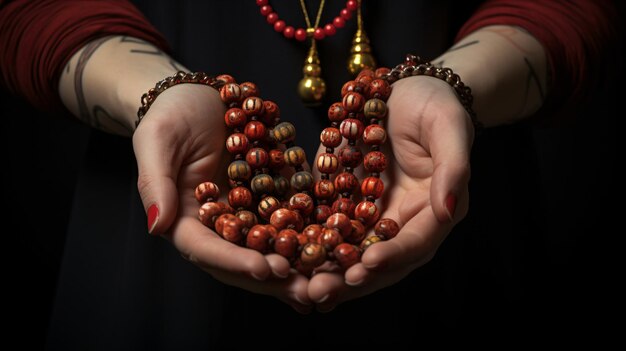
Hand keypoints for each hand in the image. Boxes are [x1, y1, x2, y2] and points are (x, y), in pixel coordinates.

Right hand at [132, 84, 310, 312]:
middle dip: (273, 276)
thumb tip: (156, 226)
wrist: (197, 96)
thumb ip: (156, 184)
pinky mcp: (269, 198)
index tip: (265, 270)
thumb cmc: (170, 115)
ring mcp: (245, 213)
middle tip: (306, 290)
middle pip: (242, 258)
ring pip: (270, 246)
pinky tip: (335, 245)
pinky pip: (289, 218)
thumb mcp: (157, 141)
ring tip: (325, 280)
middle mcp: (216, 223)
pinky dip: (309, 233)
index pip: (207, 249)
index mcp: (185, 219)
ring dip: (296, 264)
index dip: (235, 262)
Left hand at [308, 76, 473, 310]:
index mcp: (434, 210)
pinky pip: (328, 228)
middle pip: (380, 259)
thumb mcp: (448, 127)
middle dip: (351, 279)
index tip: (367, 265)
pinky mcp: (346, 203)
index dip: (393, 256)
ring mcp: (372, 214)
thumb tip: (449, 210)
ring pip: (351, 252)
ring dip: (327, 272)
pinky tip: (287, 260)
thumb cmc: (435, 105)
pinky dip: (310, 246)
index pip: (415, 242)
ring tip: (300, 288)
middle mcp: (403, 221)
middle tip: (320, 293)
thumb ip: (453, 169)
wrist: (406, 92)